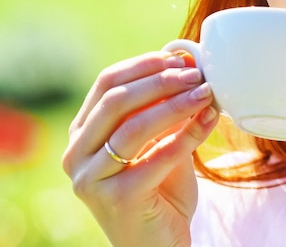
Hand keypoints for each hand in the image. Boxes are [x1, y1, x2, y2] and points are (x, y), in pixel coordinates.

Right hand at [62, 52, 217, 246]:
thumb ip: (164, 108)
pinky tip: (208, 121)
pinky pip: (154, 158)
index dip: (144, 65)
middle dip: (160, 81)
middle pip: (116, 100)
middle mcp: (77, 153)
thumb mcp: (159, 140)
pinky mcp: (115, 199)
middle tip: (195, 74)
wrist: (158, 244)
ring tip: (205, 93)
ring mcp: (91, 178)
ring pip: (133, 127)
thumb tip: (188, 63)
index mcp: (83, 132)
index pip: (107, 83)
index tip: (178, 57)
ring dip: (174, 105)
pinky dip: (185, 136)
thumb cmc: (159, 188)